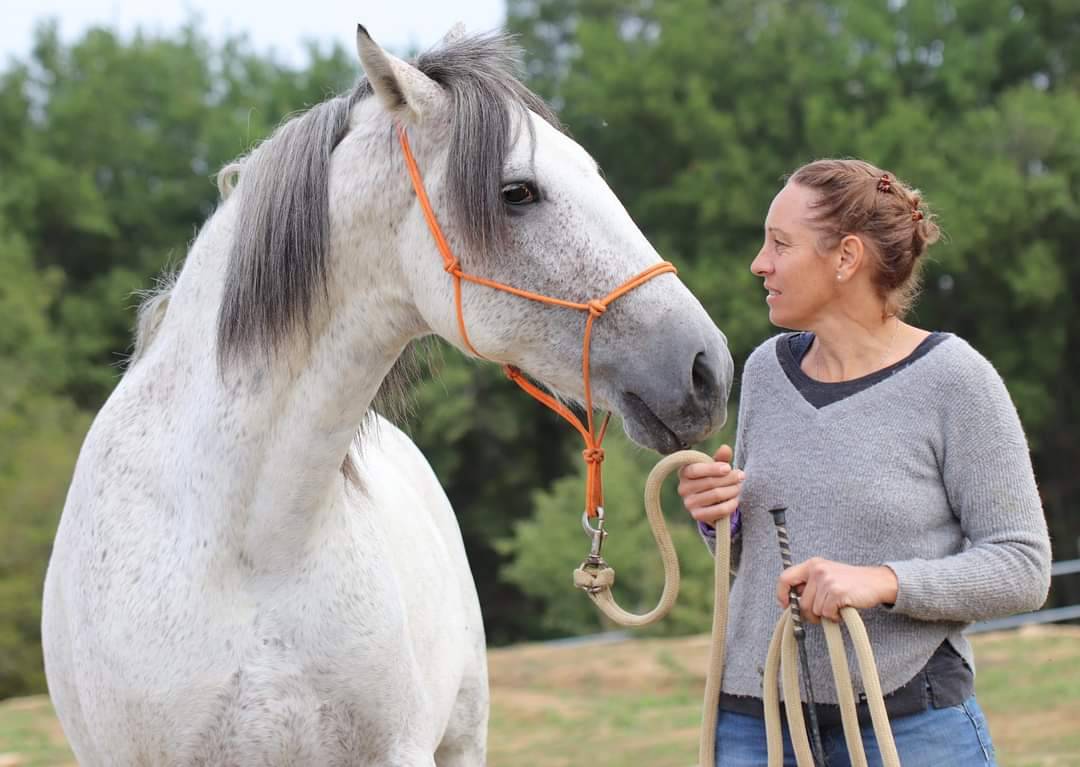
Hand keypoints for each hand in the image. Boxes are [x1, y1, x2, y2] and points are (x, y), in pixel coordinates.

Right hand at [677, 444, 743, 526]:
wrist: (711, 503)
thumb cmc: (713, 479)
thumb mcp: (717, 467)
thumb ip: (721, 458)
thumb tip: (725, 448)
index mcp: (684, 472)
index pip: (695, 470)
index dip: (713, 468)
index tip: (728, 467)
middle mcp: (683, 488)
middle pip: (709, 482)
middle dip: (729, 478)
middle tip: (741, 476)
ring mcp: (689, 503)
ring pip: (716, 495)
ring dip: (732, 490)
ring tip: (739, 487)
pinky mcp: (697, 515)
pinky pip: (718, 510)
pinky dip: (730, 504)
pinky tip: (735, 500)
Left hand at [776, 558, 898, 622]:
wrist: (876, 582)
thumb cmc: (850, 582)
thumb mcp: (826, 574)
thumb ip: (809, 584)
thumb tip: (791, 602)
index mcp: (812, 564)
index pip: (785, 578)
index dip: (782, 594)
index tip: (786, 605)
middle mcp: (817, 570)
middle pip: (801, 602)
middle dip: (810, 613)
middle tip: (823, 611)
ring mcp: (827, 581)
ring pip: (814, 610)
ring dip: (825, 614)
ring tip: (836, 606)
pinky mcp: (837, 592)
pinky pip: (826, 613)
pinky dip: (834, 616)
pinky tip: (842, 609)